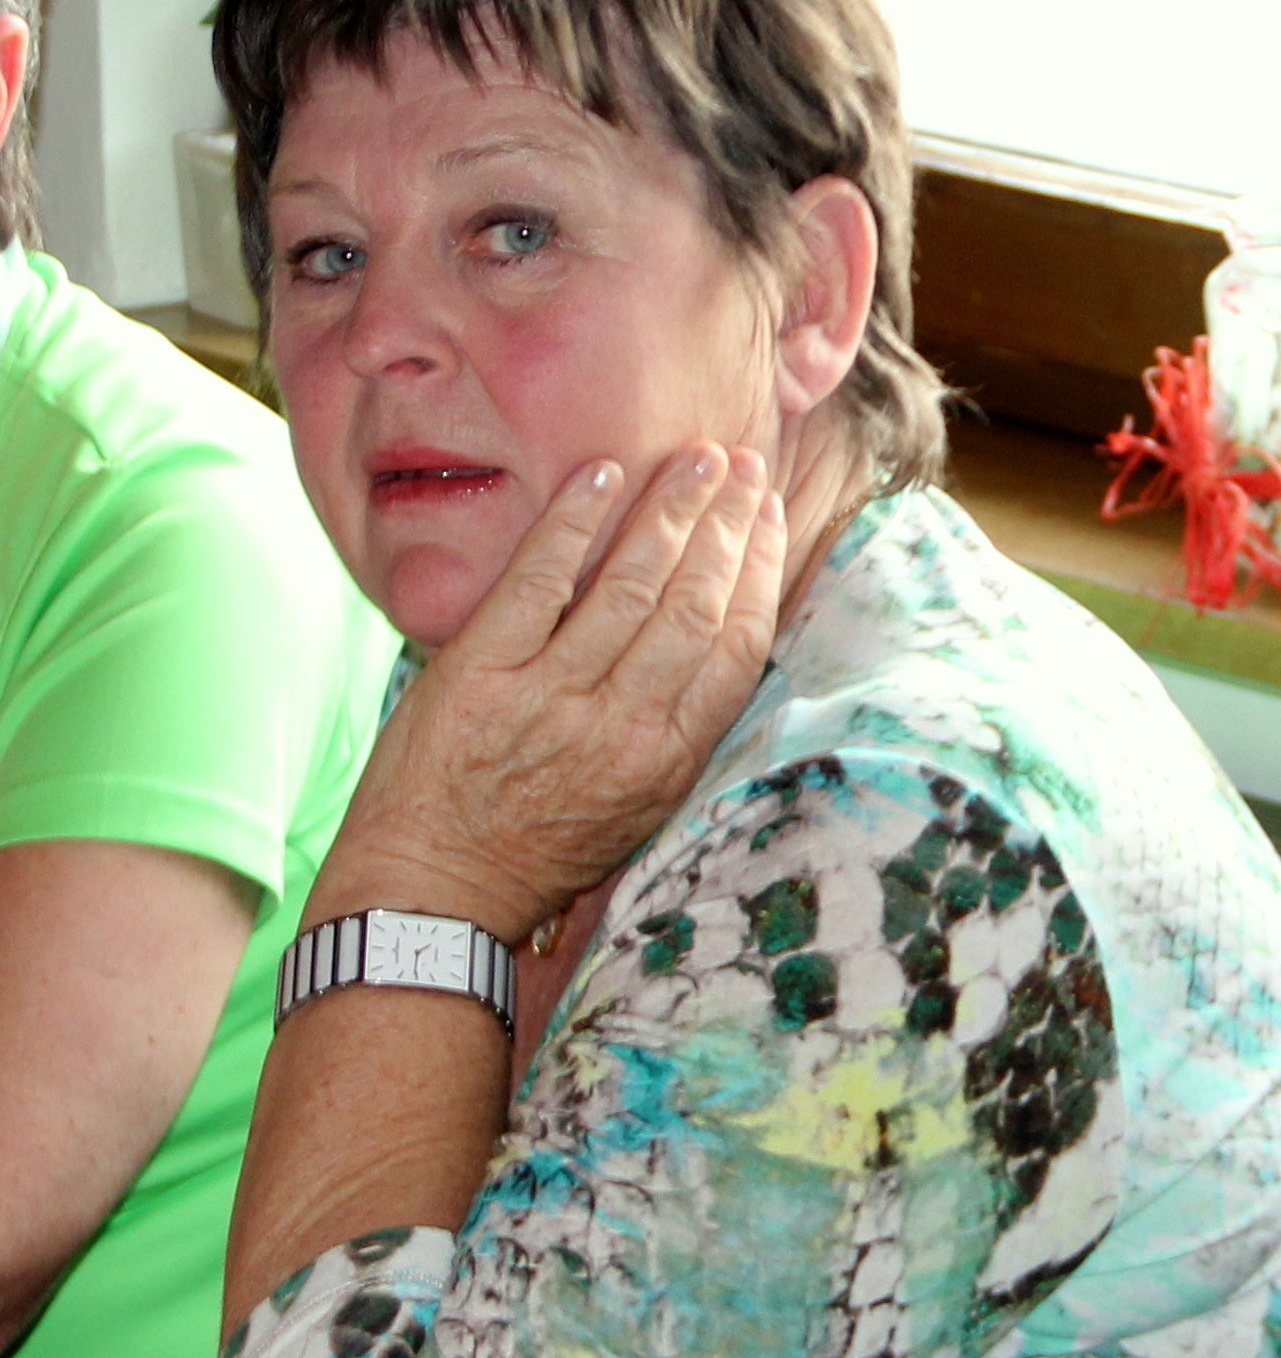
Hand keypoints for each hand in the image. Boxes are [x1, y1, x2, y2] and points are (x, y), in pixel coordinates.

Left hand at [326, 445, 788, 943]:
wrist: (433, 896)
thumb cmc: (537, 856)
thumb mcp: (637, 809)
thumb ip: (677, 730)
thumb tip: (717, 643)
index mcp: (669, 759)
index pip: (736, 646)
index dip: (760, 569)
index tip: (770, 517)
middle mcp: (621, 725)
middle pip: (692, 602)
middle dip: (725, 524)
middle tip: (741, 463)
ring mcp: (550, 696)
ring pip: (629, 585)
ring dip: (668, 511)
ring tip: (692, 460)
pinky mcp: (480, 675)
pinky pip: (538, 582)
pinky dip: (573, 524)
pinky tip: (602, 478)